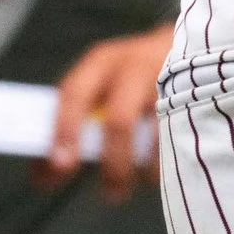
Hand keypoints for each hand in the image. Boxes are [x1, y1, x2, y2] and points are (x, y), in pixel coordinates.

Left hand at [38, 21, 175, 203]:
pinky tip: (155, 172)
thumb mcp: (95, 86)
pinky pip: (180, 139)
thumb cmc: (124, 75)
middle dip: (113, 162)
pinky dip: (166, 163)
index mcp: (100, 63)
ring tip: (135, 186)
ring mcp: (167, 82)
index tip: (60, 168)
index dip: (65, 132)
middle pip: (120, 121)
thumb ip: (68, 125)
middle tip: (109, 191)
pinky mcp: (193, 96)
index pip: (75, 95)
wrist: (181, 42)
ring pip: (155, 135)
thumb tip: (40, 177)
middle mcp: (133, 67)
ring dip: (145, 169)